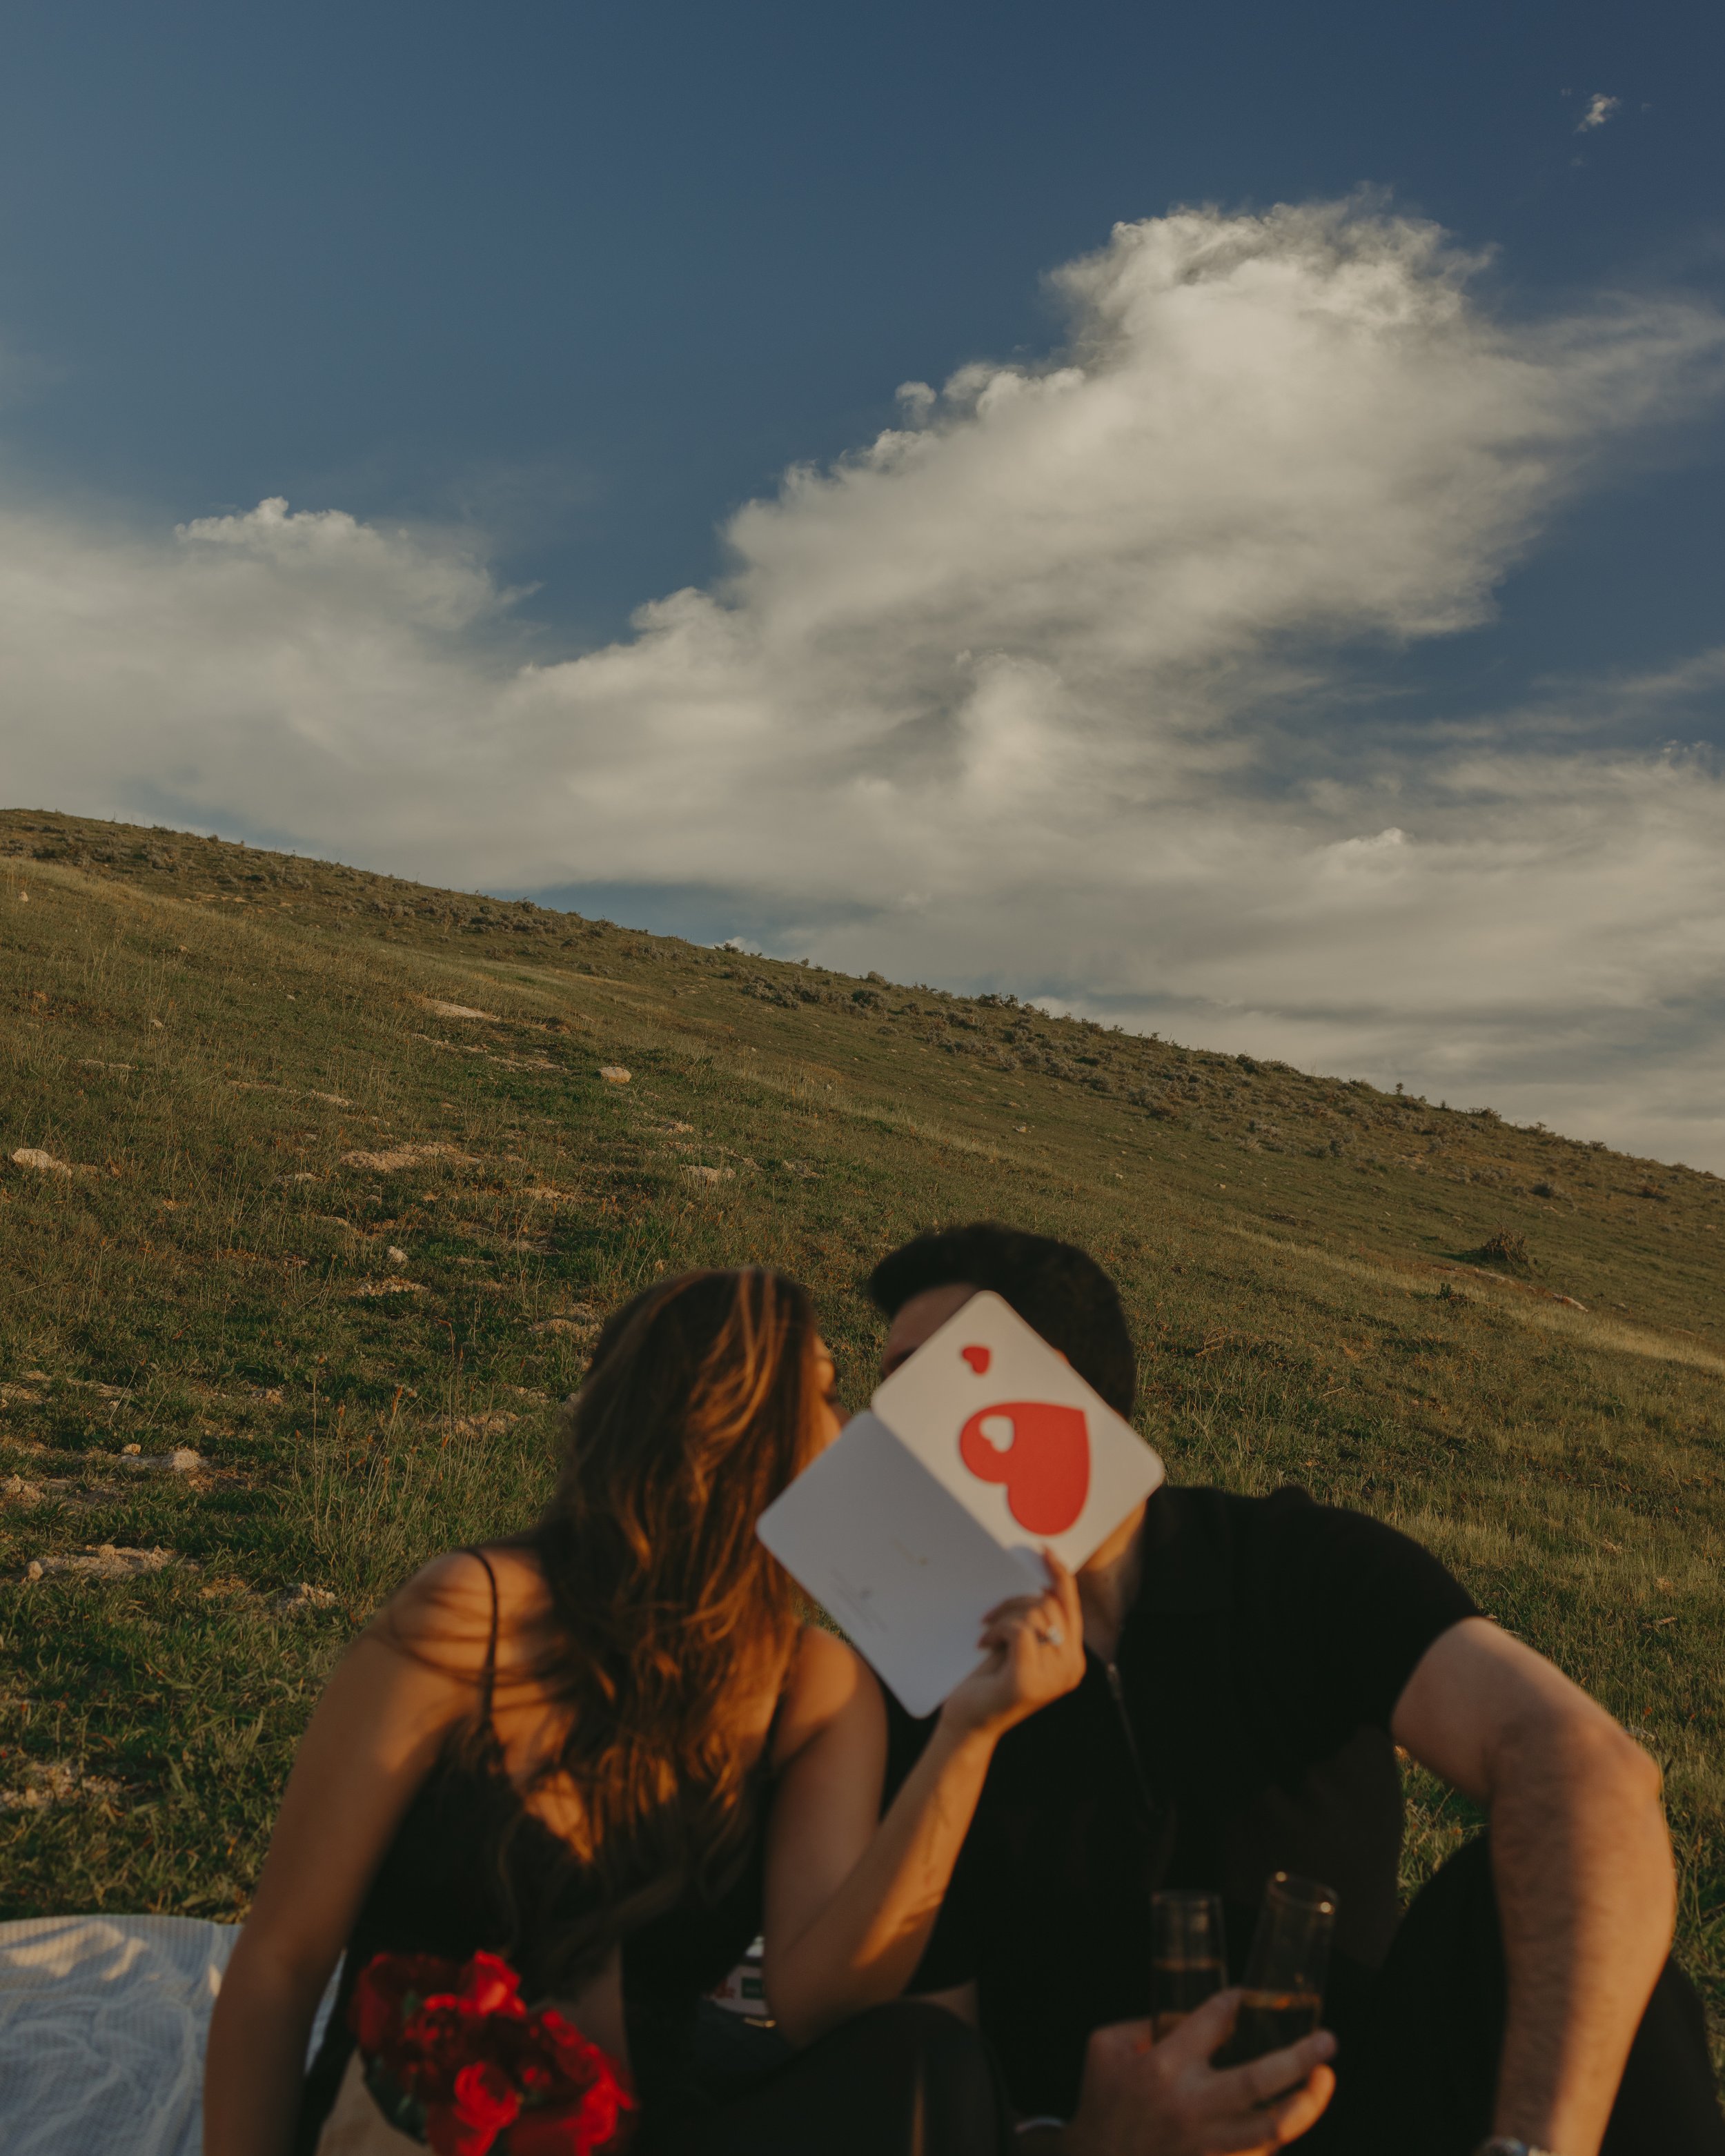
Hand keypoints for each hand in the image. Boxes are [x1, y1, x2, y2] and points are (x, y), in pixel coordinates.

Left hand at [941, 1548, 1086, 1740]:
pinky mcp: (1029, 1681)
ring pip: (1034, 1614)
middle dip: (1016, 1601)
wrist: (967, 1723)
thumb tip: (1041, 1581)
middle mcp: (1071, 1669)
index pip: (1071, 1606)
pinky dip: (998, 1630)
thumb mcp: (1019, 1647)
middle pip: (1050, 1604)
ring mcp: (1053, 1677)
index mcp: (1073, 1659)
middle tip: (991, 1616)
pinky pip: (1019, 1630)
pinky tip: (985, 1643)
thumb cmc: (989, 1681)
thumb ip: (1037, 1623)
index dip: (1059, 1576)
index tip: (1044, 1553)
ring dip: (1004, 1617)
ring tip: (988, 1634)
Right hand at [1062, 1989, 1336, 2155]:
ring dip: (1306, 2105)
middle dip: (1299, 2057)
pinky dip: (1277, 2136)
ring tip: (1324, 2080)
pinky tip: (1289, 2117)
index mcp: (1163, 2066)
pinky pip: (1257, 2154)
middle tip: (1327, 2041)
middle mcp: (1191, 2105)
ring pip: (1271, 2128)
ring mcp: (1206, 2145)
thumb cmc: (1101, 2103)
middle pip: (1258, 2080)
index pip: (1213, 2021)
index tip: (1248, 1996)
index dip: (1235, 2003)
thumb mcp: (1105, 2048)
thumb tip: (1184, 2015)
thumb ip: (1142, 2024)